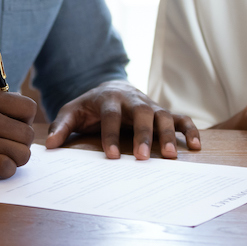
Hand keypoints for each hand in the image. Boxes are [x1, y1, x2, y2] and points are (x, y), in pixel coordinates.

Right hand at [0, 88, 35, 177]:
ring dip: (16, 159)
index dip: (26, 120)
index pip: (29, 108)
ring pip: (21, 153)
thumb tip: (25, 111)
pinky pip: (6, 168)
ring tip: (3, 157)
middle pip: (27, 134)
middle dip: (22, 143)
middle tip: (8, 146)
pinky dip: (6, 170)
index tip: (14, 126)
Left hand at [45, 80, 200, 159]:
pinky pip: (181, 118)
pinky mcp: (163, 111)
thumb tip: (49, 147)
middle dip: (143, 135)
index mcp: (110, 98)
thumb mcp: (72, 112)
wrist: (112, 87)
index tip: (113, 157)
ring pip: (164, 115)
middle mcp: (133, 100)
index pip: (111, 115)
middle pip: (142, 113)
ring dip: (168, 134)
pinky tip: (196, 146)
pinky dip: (190, 130)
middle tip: (143, 158)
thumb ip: (62, 126)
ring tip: (170, 156)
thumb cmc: (91, 106)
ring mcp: (150, 105)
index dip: (111, 135)